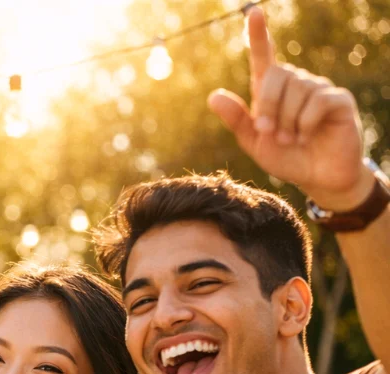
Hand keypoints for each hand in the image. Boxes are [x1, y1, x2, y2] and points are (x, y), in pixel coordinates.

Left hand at [208, 6, 370, 209]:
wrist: (316, 178)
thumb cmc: (285, 158)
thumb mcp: (254, 142)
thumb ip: (236, 120)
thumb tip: (213, 96)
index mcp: (272, 92)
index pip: (264, 57)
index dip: (258, 35)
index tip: (253, 12)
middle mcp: (296, 84)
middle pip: (276, 75)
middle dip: (268, 106)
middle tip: (270, 133)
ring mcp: (318, 89)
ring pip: (297, 90)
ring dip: (287, 121)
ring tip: (291, 139)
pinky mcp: (338, 100)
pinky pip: (317, 102)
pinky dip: (306, 123)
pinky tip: (308, 136)